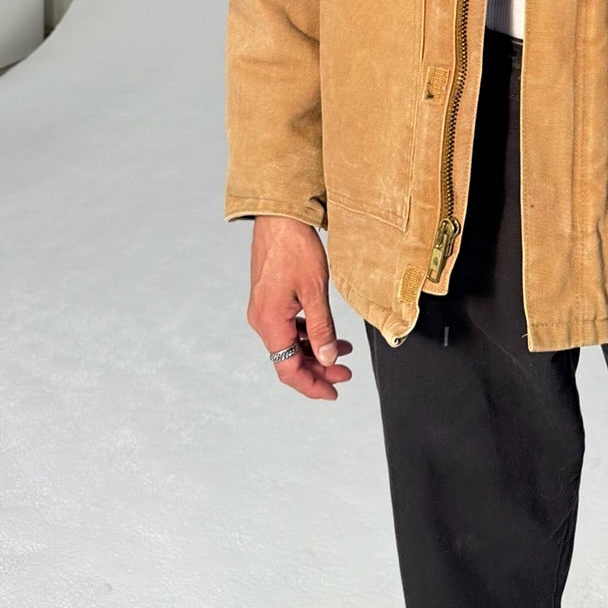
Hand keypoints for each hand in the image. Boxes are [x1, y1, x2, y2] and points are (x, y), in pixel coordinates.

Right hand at [247, 216, 355, 400]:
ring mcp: (263, 309)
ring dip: (315, 350)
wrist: (279, 216)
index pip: (288, 370)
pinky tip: (326, 331)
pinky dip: (307, 334)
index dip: (312, 385)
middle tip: (346, 372)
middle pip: (288, 359)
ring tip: (343, 351)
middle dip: (318, 368)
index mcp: (269, 322)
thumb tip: (329, 359)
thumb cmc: (295, 247)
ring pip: (289, 343)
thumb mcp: (315, 291)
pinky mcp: (269, 298)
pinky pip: (287, 326)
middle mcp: (261, 320)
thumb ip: (322, 329)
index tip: (334, 391)